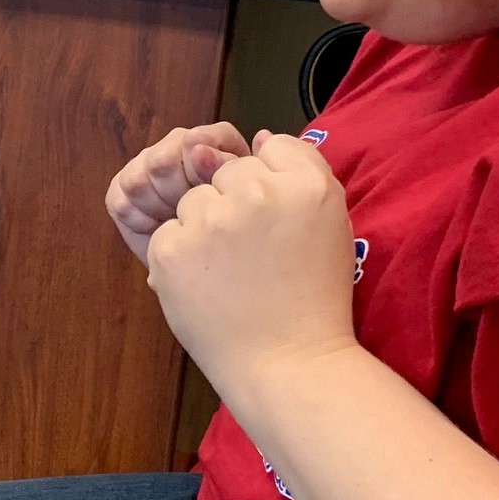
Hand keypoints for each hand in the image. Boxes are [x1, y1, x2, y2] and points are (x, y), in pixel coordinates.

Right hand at [106, 122, 251, 264]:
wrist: (204, 265)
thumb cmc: (231, 232)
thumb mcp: (240, 199)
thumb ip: (225, 167)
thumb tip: (198, 149)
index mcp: (213, 142)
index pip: (197, 141)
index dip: (199, 171)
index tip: (207, 191)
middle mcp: (176, 146)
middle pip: (161, 160)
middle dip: (177, 194)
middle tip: (193, 213)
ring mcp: (145, 164)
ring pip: (137, 181)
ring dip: (158, 209)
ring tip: (177, 221)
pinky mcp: (120, 188)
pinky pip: (120, 202)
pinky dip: (140, 221)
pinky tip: (157, 228)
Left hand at [145, 131, 358, 418]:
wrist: (288, 362)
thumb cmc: (313, 296)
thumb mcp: (330, 223)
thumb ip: (300, 171)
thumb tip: (259, 137)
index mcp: (307, 185)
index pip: (272, 148)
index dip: (271, 186)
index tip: (277, 223)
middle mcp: (257, 193)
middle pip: (226, 172)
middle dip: (233, 204)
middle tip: (253, 255)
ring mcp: (210, 219)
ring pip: (193, 201)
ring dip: (203, 228)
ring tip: (231, 274)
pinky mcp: (171, 247)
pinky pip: (168, 232)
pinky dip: (179, 256)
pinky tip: (208, 286)